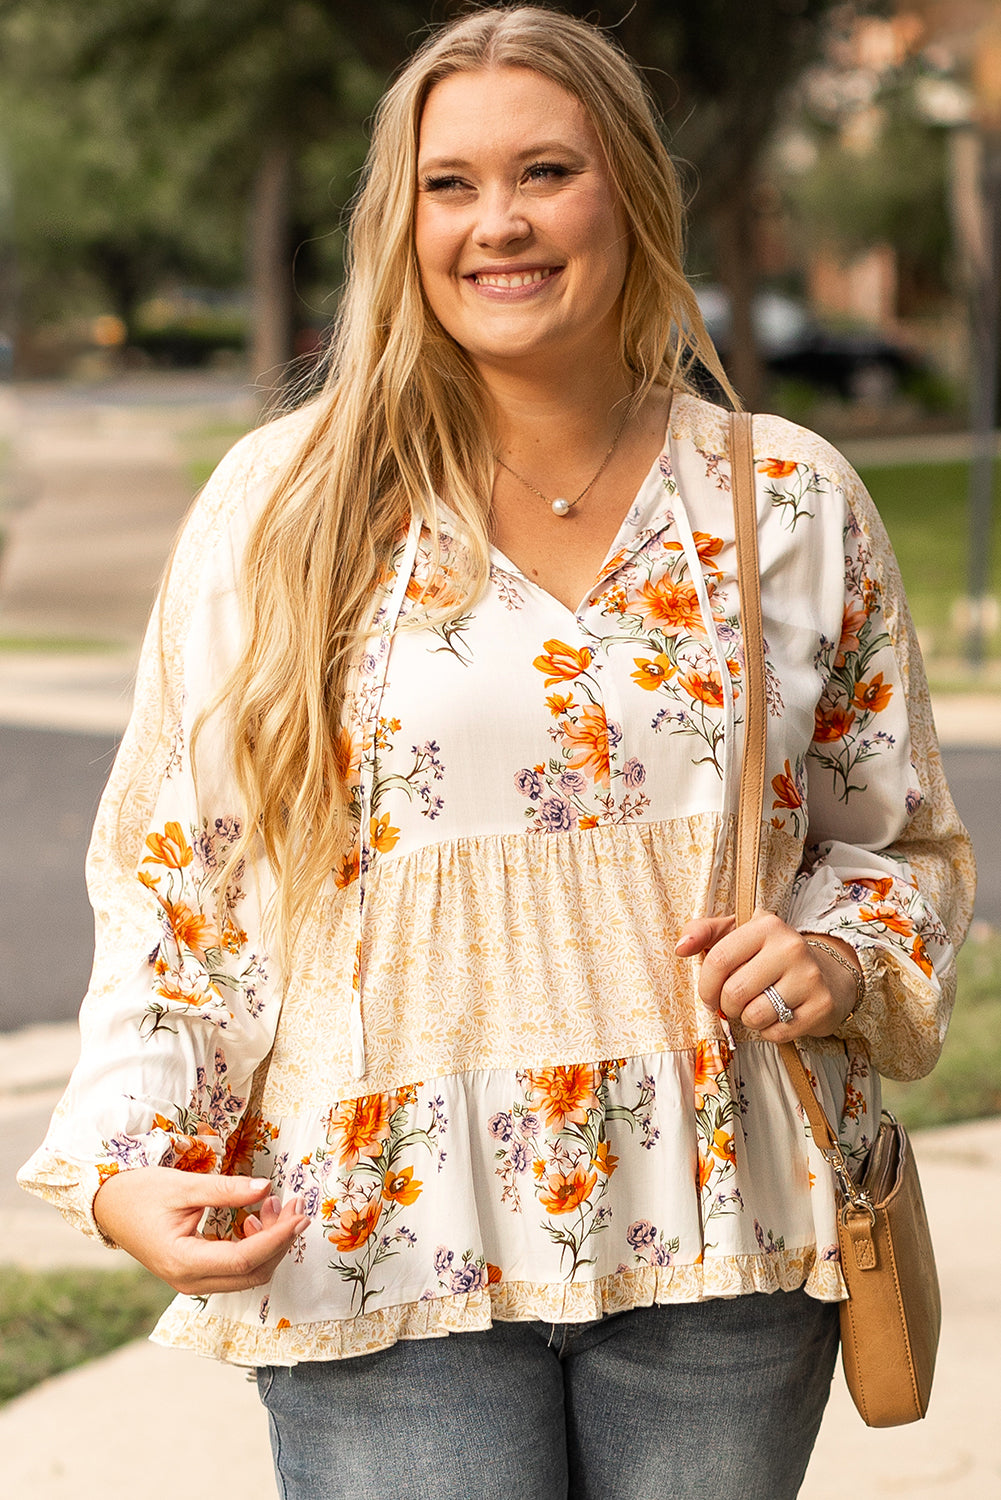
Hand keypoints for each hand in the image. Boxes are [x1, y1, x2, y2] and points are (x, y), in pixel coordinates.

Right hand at [93, 1166, 309, 1296]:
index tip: (300, 1215)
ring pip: (246, 1273)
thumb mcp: (184, 1185)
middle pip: (252, 1272)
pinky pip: (234, 1268)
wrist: (108, 1205)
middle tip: (295, 1205)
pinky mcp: (194, 1273)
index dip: (278, 1237)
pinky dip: (252, 1246)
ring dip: (268, 1242)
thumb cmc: (140, 1193)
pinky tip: (253, 1218)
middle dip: (280, 1240)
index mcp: (183, 1262)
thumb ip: (226, 1189)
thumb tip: (265, 1187)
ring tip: (274, 1204)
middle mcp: (189, 1281)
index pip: (245, 1258)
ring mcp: (191, 1281)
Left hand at [675, 909, 860, 1039]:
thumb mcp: (737, 934)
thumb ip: (704, 932)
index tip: (709, 994)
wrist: (828, 974)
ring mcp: (810, 977)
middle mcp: (791, 947)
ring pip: (755, 1015)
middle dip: (727, 1006)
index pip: (719, 960)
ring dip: (748, 1019)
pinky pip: (777, 1032)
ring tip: (758, 1006)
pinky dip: (769, 1031)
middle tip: (735, 1003)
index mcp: (766, 925)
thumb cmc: (769, 956)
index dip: (705, 985)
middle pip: (735, 992)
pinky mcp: (821, 1006)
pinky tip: (779, 1016)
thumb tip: (680, 947)